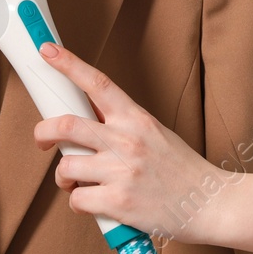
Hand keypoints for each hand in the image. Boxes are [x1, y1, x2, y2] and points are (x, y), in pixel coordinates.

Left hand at [32, 41, 234, 245]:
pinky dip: (77, 203)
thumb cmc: (182, 170)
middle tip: (42, 140)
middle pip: (67, 124)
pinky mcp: (118, 203)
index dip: (68, 64)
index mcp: (137, 119)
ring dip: (63, 177)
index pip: (97, 83)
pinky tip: (92, 203)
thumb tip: (89, 113)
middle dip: (43, 132)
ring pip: (66, 167)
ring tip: (74, 183)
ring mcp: (121, 171)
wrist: (210, 203)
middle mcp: (127, 140)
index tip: (47, 50)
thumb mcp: (155, 133)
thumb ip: (123, 123)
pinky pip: (77, 199)